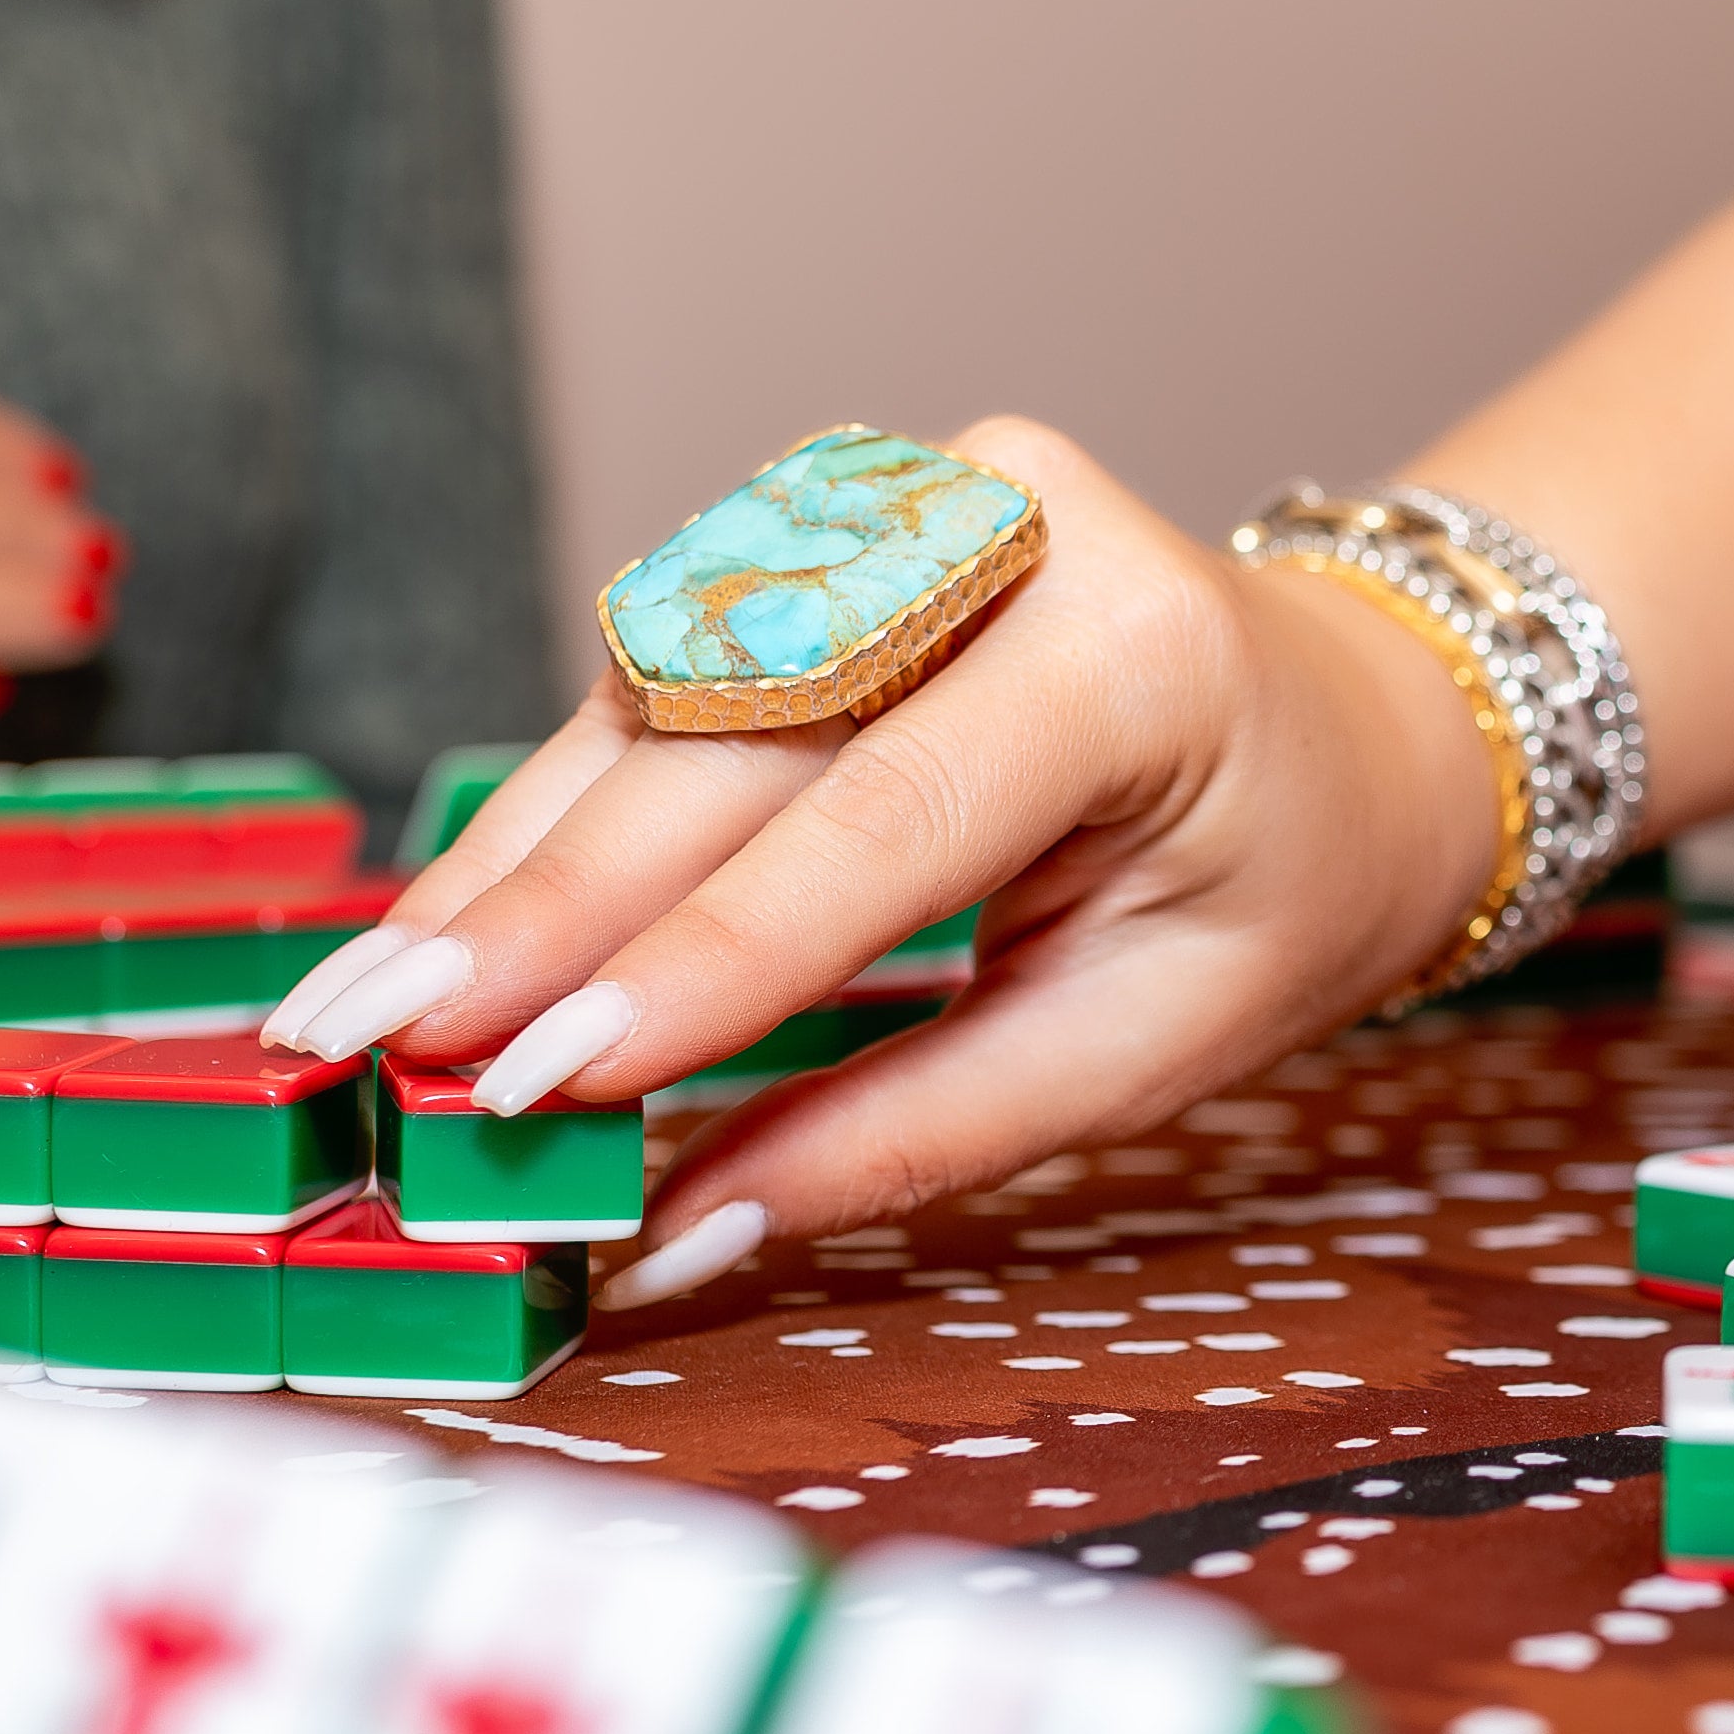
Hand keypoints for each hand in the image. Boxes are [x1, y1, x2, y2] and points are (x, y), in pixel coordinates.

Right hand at [267, 419, 1498, 1296]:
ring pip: (657, 695)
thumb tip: (682, 1236)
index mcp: (1128, 650)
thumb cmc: (1280, 889)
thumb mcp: (1151, 1041)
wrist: (1357, 722)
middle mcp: (999, 523)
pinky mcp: (826, 526)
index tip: (530, 1079)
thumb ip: (913, 1131)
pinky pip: (662, 681)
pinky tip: (455, 911)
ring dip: (511, 858)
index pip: (878, 818)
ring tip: (377, 997)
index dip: (694, 958)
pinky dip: (555, 811)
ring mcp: (902, 497)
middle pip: (727, 739)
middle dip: (539, 906)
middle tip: (378, 1043)